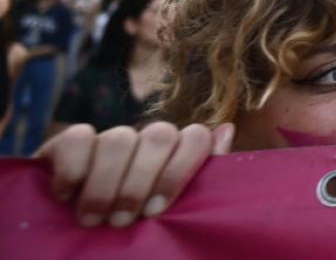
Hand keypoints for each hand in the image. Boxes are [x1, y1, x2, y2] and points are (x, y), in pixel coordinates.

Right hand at [35, 121, 234, 227]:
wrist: (82, 247)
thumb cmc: (136, 234)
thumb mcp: (173, 216)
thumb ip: (204, 180)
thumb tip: (226, 130)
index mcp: (176, 156)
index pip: (195, 137)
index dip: (178, 171)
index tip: (157, 211)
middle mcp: (145, 141)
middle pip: (159, 135)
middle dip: (140, 182)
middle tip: (123, 221)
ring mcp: (109, 139)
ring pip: (119, 137)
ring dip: (106, 183)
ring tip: (94, 220)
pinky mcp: (68, 144)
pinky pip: (78, 137)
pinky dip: (74, 168)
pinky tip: (67, 195)